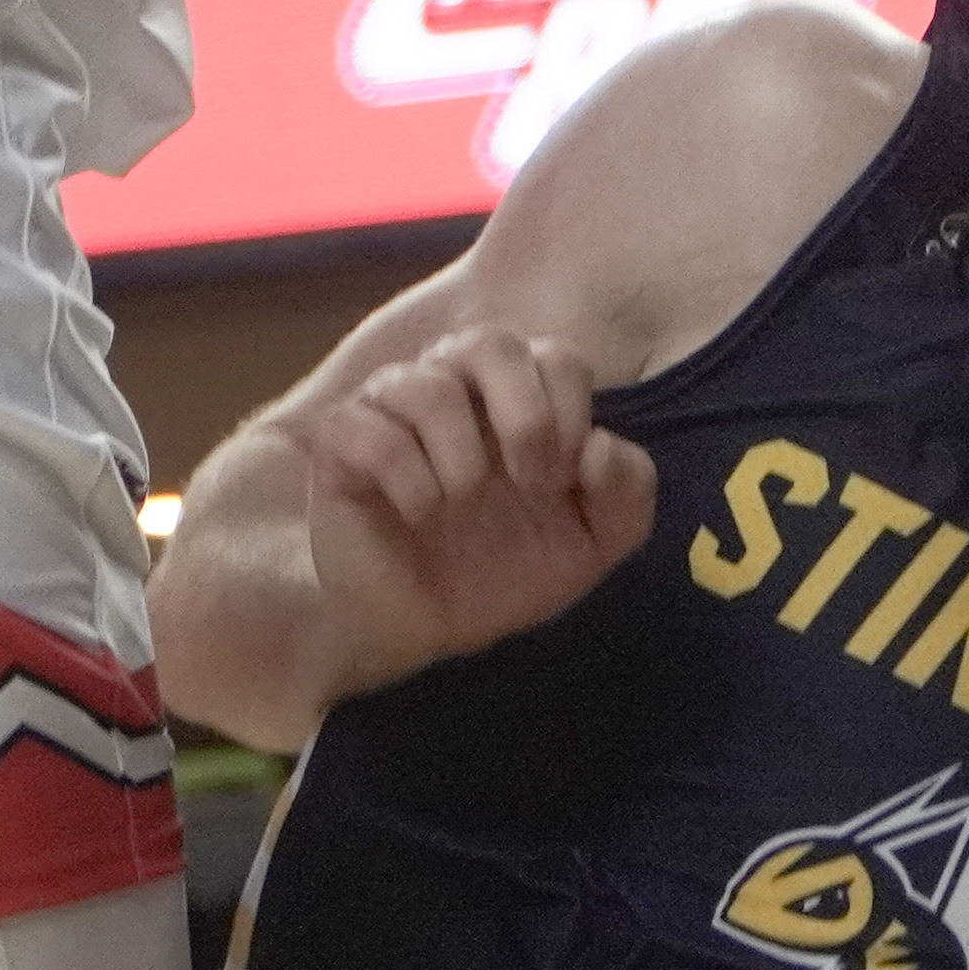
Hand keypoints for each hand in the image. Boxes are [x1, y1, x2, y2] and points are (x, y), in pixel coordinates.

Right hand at [300, 327, 659, 694]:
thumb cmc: (496, 571)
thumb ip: (627, 497)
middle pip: (491, 341)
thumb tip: (604, 447)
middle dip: (524, 414)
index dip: (571, 412)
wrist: (413, 628)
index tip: (563, 479)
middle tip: (529, 482)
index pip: (557, 356)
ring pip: (429, 385)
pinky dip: (408, 479)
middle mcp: (454, 384)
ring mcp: (392, 407)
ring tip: (461, 503)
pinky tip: (418, 513)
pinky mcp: (341, 442)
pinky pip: (371, 430)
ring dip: (461, 457)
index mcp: (515, 397)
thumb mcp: (587, 547)